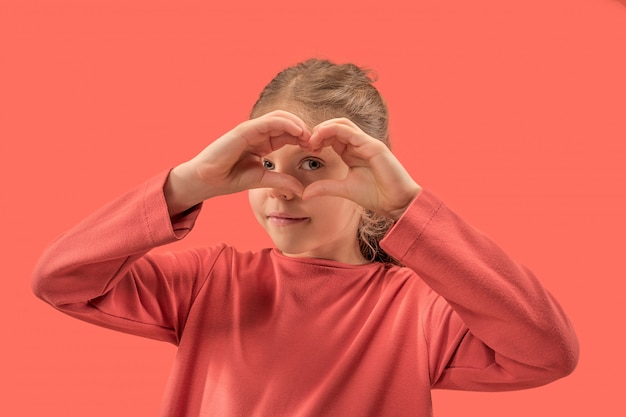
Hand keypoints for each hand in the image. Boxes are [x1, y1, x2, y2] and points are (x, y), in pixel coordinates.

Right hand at [165, 110, 310, 214]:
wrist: (207, 180)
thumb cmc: (229, 178)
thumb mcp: (262, 180)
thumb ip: (281, 181)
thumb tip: (301, 190)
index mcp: (263, 142)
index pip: (288, 134)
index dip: (304, 140)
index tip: (317, 150)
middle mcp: (258, 133)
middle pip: (287, 123)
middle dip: (304, 130)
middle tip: (318, 141)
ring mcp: (251, 129)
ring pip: (280, 118)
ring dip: (297, 124)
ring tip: (310, 135)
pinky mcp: (245, 130)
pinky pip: (268, 121)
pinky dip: (285, 123)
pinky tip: (298, 131)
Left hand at [302, 118, 421, 219]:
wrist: (397, 203)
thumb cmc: (376, 196)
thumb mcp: (344, 190)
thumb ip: (325, 187)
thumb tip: (305, 193)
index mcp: (353, 152)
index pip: (332, 136)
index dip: (317, 139)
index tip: (304, 148)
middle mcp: (360, 144)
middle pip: (336, 125)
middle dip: (318, 130)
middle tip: (305, 142)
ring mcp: (367, 143)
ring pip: (342, 124)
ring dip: (324, 128)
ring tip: (311, 139)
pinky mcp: (373, 146)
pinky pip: (350, 131)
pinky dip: (333, 131)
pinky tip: (320, 139)